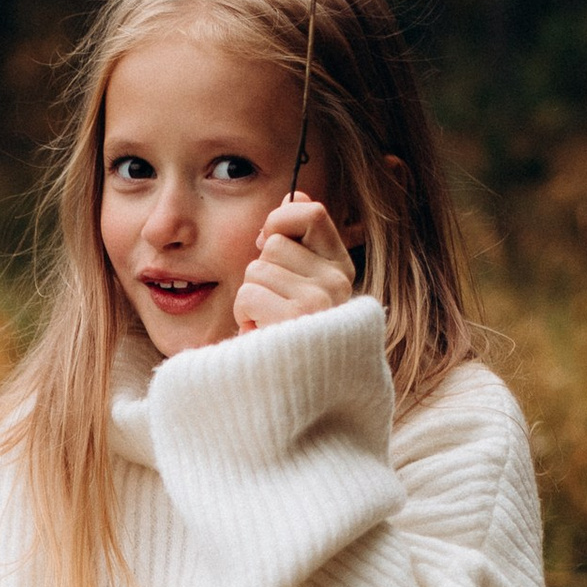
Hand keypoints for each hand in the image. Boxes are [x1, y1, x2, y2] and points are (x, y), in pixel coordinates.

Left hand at [233, 193, 357, 334]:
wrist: (296, 396)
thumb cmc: (291, 337)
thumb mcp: (303, 285)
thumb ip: (301, 241)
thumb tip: (296, 191)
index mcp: (342, 269)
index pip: (311, 212)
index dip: (281, 220)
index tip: (270, 246)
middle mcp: (337, 282)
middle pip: (274, 244)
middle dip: (261, 273)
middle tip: (273, 307)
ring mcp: (319, 300)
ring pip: (256, 270)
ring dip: (251, 299)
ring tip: (269, 325)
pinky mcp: (295, 319)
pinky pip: (247, 294)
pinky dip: (244, 316)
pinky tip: (262, 336)